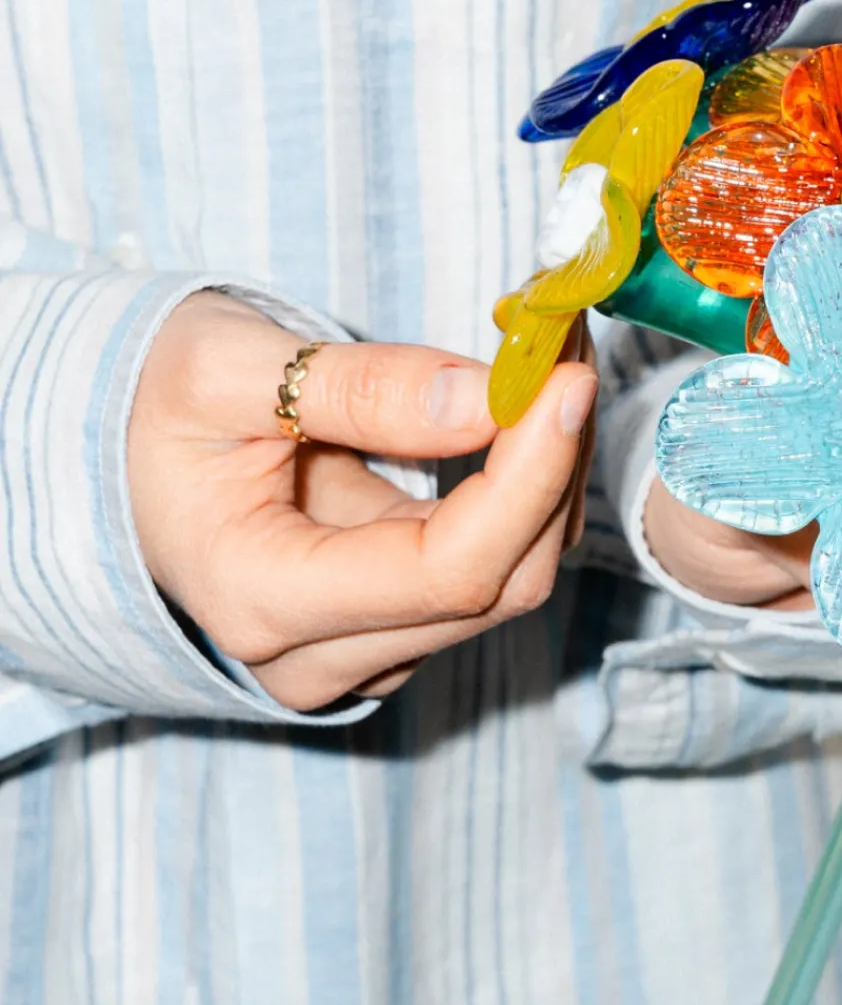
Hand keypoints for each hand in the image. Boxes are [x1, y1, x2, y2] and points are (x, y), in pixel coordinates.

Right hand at [127, 291, 596, 711]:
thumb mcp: (227, 369)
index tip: (564, 381)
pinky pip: (492, 567)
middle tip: (568, 347)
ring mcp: (364, 654)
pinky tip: (525, 409)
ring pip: (510, 579)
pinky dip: (525, 488)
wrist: (110, 452)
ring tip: (548, 361)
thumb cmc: (146, 407)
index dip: (528, 478)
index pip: (449, 570)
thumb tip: (487, 399)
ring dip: (549, 473)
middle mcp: (321, 657)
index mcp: (265, 601)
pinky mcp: (396, 627)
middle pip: (498, 584)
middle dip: (552, 462)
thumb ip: (359, 390)